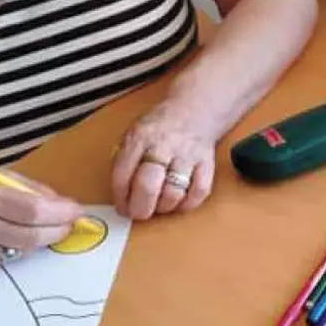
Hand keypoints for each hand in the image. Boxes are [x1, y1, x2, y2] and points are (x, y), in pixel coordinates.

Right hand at [0, 163, 82, 272]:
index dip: (61, 214)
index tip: (77, 212)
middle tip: (68, 224)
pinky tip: (1, 235)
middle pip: (31, 238)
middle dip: (57, 231)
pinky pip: (2, 261)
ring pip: (19, 253)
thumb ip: (28, 189)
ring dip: (36, 240)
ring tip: (34, 226)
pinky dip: (11, 248)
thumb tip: (62, 205)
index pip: (33, 212)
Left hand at [109, 100, 218, 220]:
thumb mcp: (134, 135)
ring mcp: (186, 155)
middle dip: (140, 208)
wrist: (194, 111)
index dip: (120, 198)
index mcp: (139, 138)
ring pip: (173, 193)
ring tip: (159, 204)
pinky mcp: (206, 164)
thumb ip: (125, 160)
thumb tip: (120, 194)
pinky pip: (198, 192)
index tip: (122, 207)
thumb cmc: (160, 129)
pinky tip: (179, 200)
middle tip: (139, 213)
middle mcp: (163, 145)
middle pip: (147, 186)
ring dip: (163, 206)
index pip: (122, 174)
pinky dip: (187, 203)